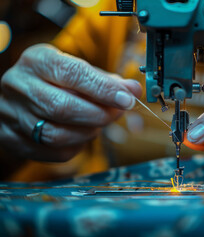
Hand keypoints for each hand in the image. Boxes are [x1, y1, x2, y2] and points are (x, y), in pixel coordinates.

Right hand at [0, 44, 141, 161]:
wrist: (20, 95)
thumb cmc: (57, 81)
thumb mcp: (79, 71)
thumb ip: (107, 81)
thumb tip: (134, 90)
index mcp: (37, 61)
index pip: (72, 74)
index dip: (103, 89)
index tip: (127, 99)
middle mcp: (19, 86)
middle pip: (63, 108)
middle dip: (99, 115)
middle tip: (117, 113)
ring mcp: (11, 115)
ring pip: (57, 135)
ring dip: (89, 132)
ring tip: (99, 123)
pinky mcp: (13, 139)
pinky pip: (54, 152)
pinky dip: (77, 146)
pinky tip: (82, 134)